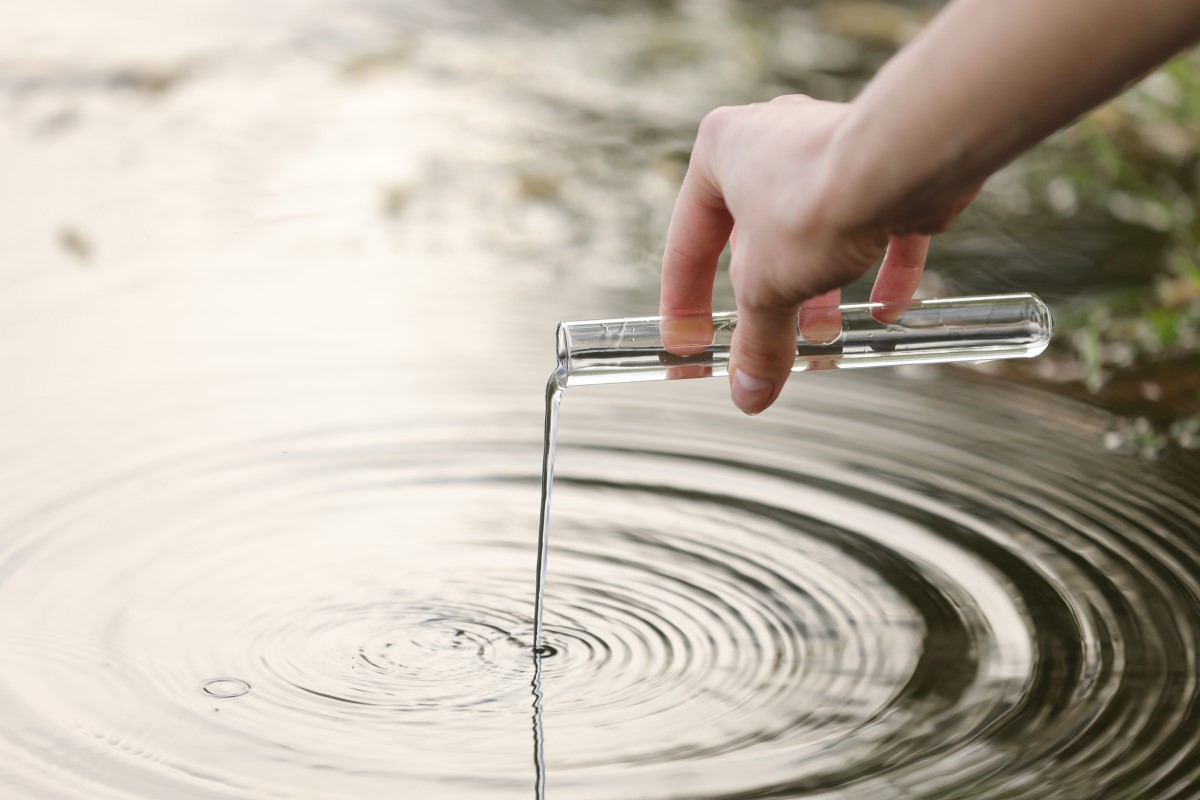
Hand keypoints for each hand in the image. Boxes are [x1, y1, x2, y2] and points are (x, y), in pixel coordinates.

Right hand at [660, 95, 976, 414]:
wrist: (902, 165)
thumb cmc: (814, 201)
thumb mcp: (765, 290)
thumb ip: (755, 343)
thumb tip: (748, 391)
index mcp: (719, 152)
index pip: (689, 245)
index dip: (687, 306)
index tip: (691, 345)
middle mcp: (772, 142)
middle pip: (757, 241)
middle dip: (766, 301)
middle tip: (766, 346)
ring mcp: (831, 149)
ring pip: (815, 232)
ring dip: (820, 292)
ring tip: (826, 336)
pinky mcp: (888, 168)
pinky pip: (879, 225)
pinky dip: (881, 270)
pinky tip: (886, 309)